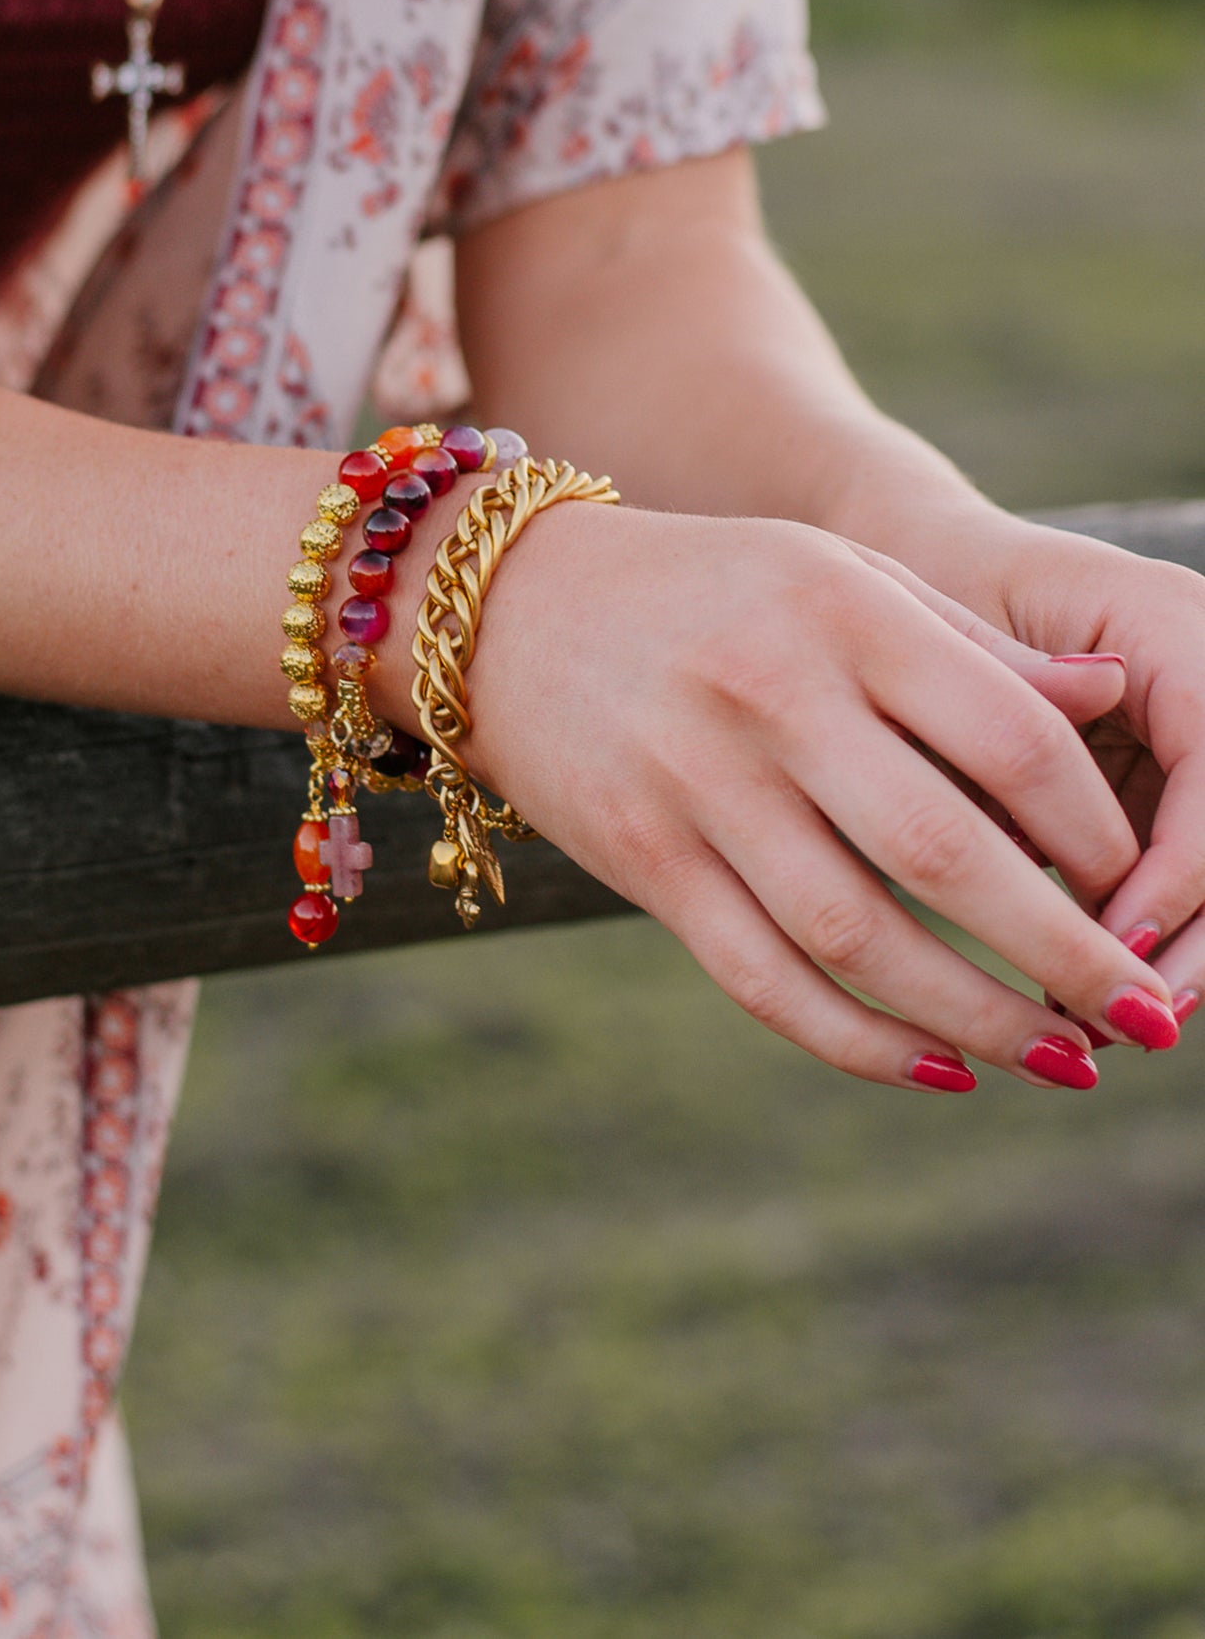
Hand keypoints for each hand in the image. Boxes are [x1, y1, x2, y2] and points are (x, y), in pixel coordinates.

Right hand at [461, 506, 1178, 1091]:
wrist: (507, 610)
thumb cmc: (710, 589)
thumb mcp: (838, 577)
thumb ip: (970, 645)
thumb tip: (1107, 704)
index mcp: (841, 612)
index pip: (1007, 737)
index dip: (1095, 831)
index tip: (1144, 889)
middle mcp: (770, 698)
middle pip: (944, 853)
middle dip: (1066, 954)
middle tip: (1150, 1021)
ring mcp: (696, 786)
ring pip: (856, 936)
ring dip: (974, 1018)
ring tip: (1063, 1062)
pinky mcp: (642, 861)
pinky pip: (762, 977)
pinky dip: (857, 1040)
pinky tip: (937, 1070)